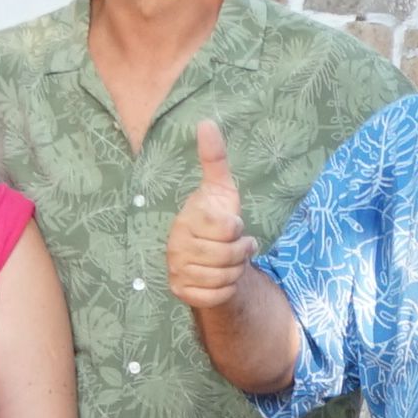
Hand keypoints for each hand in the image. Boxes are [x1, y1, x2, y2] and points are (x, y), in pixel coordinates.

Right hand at [164, 120, 257, 312]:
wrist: (208, 259)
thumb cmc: (216, 220)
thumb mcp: (221, 189)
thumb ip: (215, 159)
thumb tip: (207, 122)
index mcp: (187, 219)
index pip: (228, 226)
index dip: (238, 227)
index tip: (233, 225)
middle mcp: (176, 244)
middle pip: (229, 255)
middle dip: (241, 252)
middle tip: (239, 247)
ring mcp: (177, 270)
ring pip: (225, 276)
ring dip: (236, 270)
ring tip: (231, 261)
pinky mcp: (182, 292)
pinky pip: (217, 295)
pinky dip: (227, 289)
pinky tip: (222, 279)